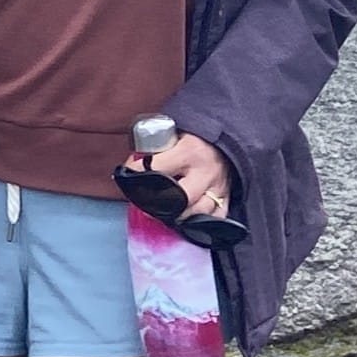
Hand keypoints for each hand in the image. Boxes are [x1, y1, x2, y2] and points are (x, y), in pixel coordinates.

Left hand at [119, 132, 237, 227]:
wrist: (228, 136)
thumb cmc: (197, 136)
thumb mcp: (176, 134)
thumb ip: (157, 147)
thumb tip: (133, 164)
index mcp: (189, 151)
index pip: (157, 167)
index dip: (138, 171)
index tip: (128, 173)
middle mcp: (204, 171)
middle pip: (180, 197)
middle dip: (160, 205)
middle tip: (147, 206)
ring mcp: (218, 186)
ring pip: (198, 212)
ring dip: (179, 217)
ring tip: (166, 215)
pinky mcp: (227, 196)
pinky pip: (216, 217)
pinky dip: (202, 222)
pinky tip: (189, 221)